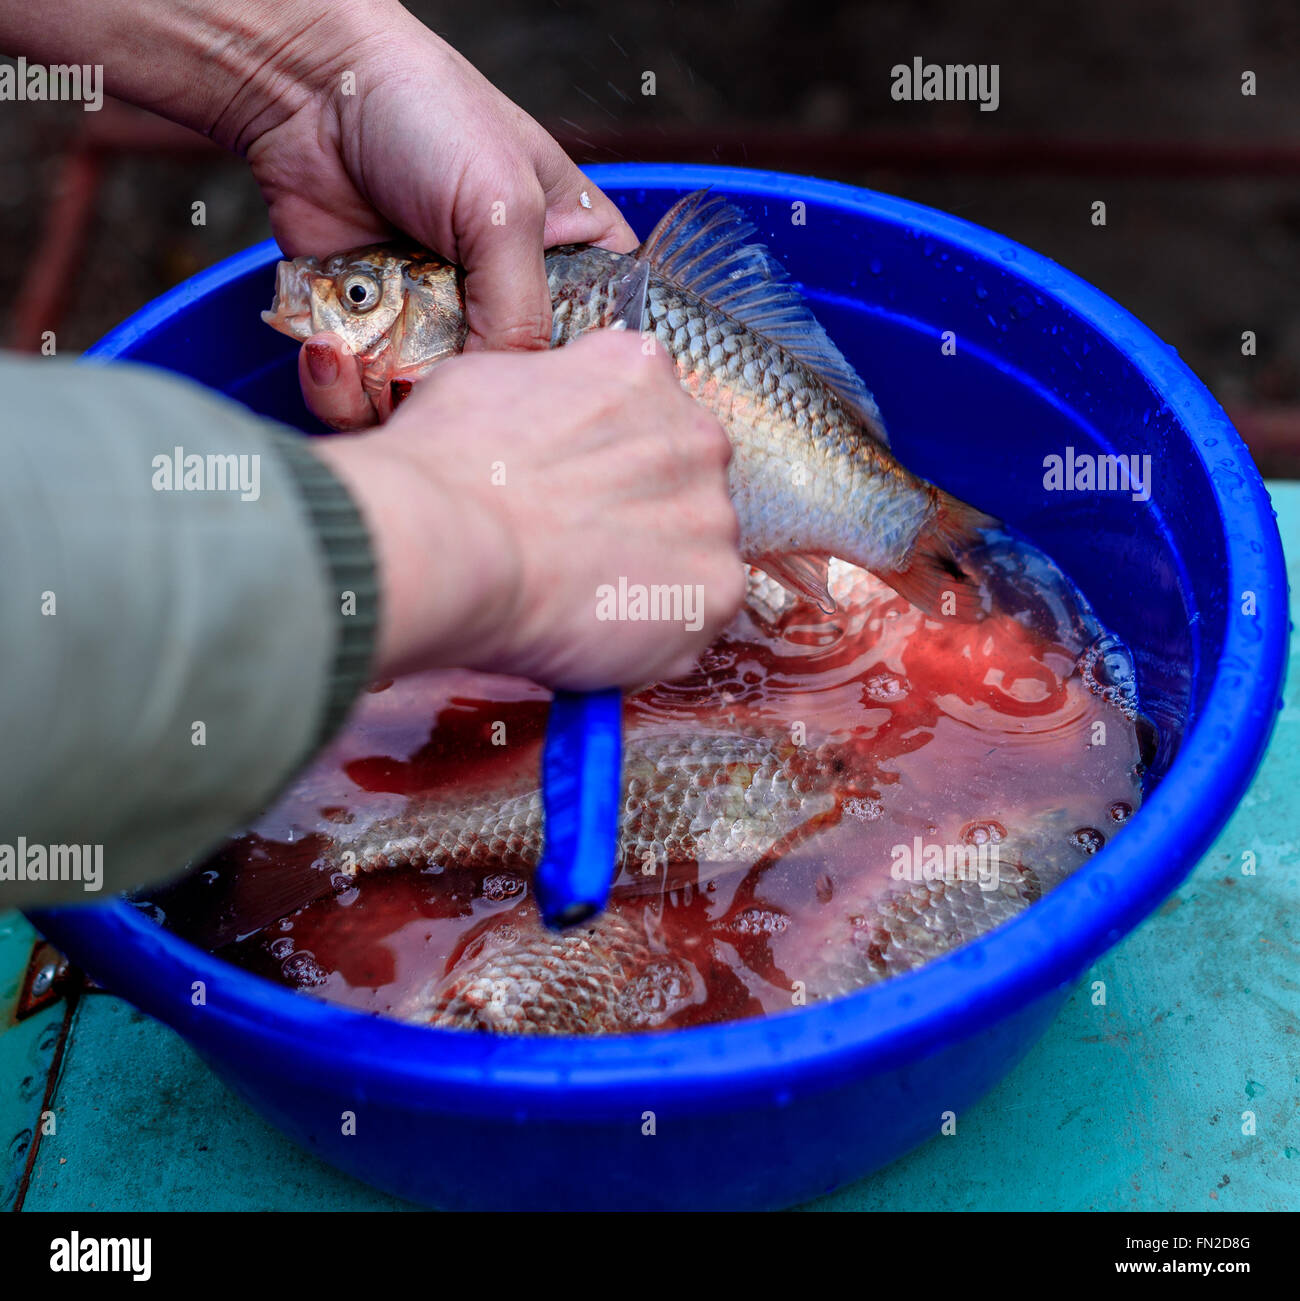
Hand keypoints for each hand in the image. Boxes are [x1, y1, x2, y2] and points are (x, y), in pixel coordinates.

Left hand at [240, 4, 637, 423]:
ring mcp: (440, 327)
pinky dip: (340, 388)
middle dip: (468, 402)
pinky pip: (365, 397)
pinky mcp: (376, 337)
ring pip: (434, 409)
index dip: (571, 386)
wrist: (311, 90)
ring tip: (359, 359)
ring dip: (389, 399)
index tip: (536, 401)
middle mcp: (507, 306)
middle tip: (430, 374)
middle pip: (511, 400)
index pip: (596, 353)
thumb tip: (505, 393)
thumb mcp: (504, 209)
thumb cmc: (427, 114)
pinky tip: (327, 349)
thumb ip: (522, 311)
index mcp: (571, 266)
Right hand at [313, 333, 744, 688]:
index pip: (645, 412)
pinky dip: (650, 637)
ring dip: (648, 579)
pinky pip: (690, 620)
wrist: (446, 546)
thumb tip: (536, 430)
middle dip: (638, 518)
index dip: (603, 460)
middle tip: (576, 553)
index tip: (571, 493)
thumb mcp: (483, 384)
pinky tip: (592, 634)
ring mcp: (714, 516)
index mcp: (640, 370)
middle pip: (682, 483)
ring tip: (575, 599)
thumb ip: (542, 396)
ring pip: (692, 555)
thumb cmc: (442, 469)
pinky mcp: (716, 591)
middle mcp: (696, 434)